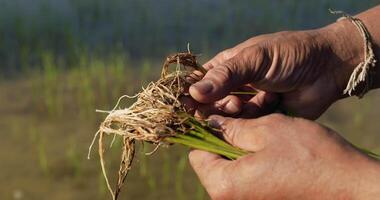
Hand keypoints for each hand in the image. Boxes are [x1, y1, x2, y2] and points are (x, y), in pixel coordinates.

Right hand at [188, 21, 364, 118]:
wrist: (327, 69)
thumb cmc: (290, 55)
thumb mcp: (255, 59)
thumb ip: (226, 75)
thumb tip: (193, 92)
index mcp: (227, 67)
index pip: (200, 82)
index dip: (190, 93)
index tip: (184, 104)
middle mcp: (234, 86)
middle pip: (209, 104)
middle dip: (211, 107)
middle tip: (221, 106)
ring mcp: (248, 103)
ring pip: (226, 118)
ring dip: (232, 113)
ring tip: (243, 103)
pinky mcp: (262, 119)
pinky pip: (246, 127)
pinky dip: (251, 119)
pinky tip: (266, 103)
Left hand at [189, 114, 379, 199]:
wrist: (350, 187)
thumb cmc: (311, 157)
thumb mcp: (267, 130)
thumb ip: (232, 127)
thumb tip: (212, 123)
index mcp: (224, 186)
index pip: (197, 154)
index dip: (206, 131)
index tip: (219, 116)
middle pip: (212, 163)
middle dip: (224, 140)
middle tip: (245, 122)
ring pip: (230, 169)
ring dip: (239, 150)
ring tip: (261, 135)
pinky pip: (245, 179)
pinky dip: (251, 162)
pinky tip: (270, 151)